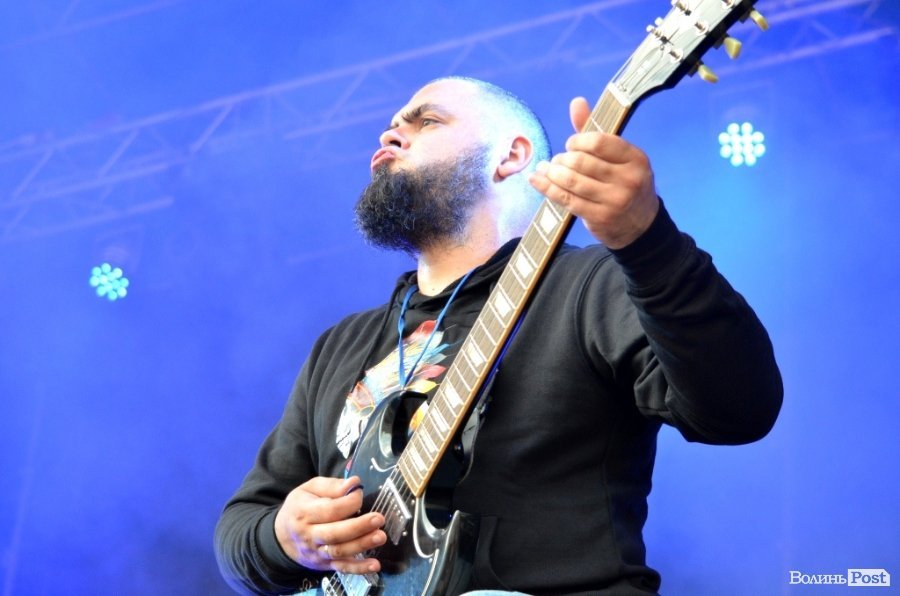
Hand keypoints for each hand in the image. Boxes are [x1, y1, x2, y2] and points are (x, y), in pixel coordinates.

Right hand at [274, 475, 385, 574]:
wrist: (282, 536)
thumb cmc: (300, 507)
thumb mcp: (309, 489)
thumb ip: (331, 486)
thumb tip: (354, 483)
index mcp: (304, 513)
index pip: (330, 509)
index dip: (349, 502)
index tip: (360, 493)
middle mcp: (309, 535)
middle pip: (335, 533)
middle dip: (359, 526)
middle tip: (378, 519)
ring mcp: (316, 552)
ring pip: (340, 551)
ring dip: (362, 545)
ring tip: (380, 536)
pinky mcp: (324, 564)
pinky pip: (342, 568)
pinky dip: (358, 569)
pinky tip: (374, 565)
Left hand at [529, 97, 659, 248]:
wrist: (639, 225)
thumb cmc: (624, 183)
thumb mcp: (618, 157)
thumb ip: (595, 131)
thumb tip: (576, 101)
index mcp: (635, 158)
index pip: (599, 142)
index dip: (578, 141)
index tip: (570, 145)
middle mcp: (628, 179)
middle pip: (581, 162)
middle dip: (562, 159)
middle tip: (556, 161)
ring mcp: (614, 200)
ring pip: (571, 181)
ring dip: (552, 173)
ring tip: (546, 169)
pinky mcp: (599, 217)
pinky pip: (566, 199)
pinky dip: (547, 188)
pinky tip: (537, 180)